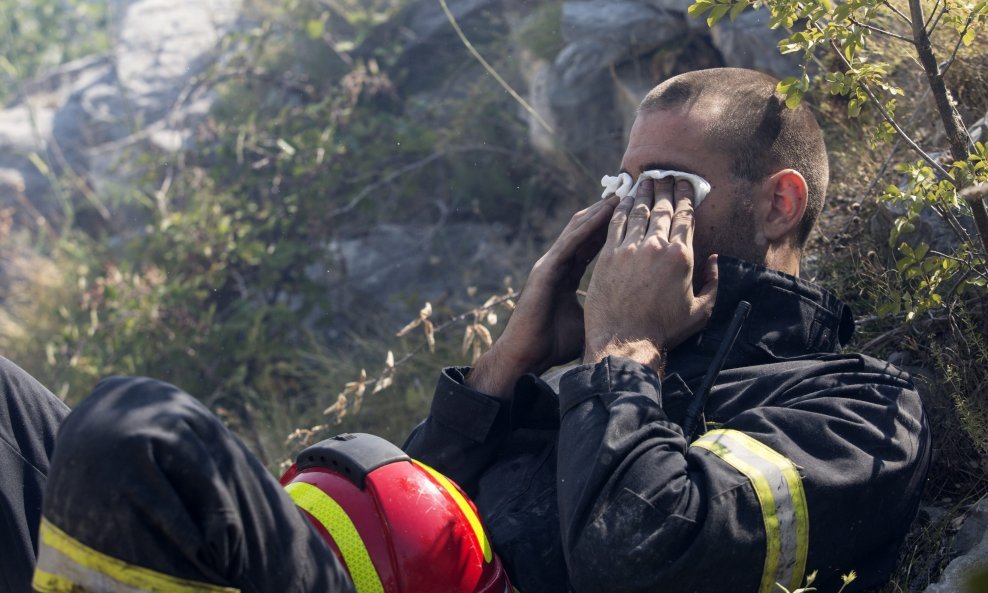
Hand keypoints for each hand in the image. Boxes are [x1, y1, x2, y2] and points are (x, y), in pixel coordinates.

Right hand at [467, 194, 619, 398]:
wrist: (527, 357)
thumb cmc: (554, 345)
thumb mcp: (588, 320)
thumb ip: (603, 307)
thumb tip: (631, 310)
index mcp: (567, 275)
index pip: (593, 244)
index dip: (612, 228)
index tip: (636, 214)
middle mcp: (558, 264)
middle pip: (586, 230)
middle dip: (608, 212)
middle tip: (632, 193)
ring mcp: (550, 264)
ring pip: (578, 229)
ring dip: (600, 210)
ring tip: (622, 194)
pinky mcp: (545, 270)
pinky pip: (571, 242)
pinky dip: (589, 226)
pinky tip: (606, 212)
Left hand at [582, 177, 717, 371]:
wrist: (624, 341)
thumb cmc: (664, 330)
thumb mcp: (701, 311)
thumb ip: (714, 283)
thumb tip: (716, 261)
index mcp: (681, 256)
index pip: (685, 216)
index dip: (685, 196)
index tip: (685, 183)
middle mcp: (655, 246)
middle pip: (662, 207)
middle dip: (665, 187)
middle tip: (666, 174)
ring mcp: (629, 249)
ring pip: (638, 211)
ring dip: (643, 192)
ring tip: (646, 179)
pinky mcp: (607, 255)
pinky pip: (615, 223)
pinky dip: (619, 207)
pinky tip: (622, 198)